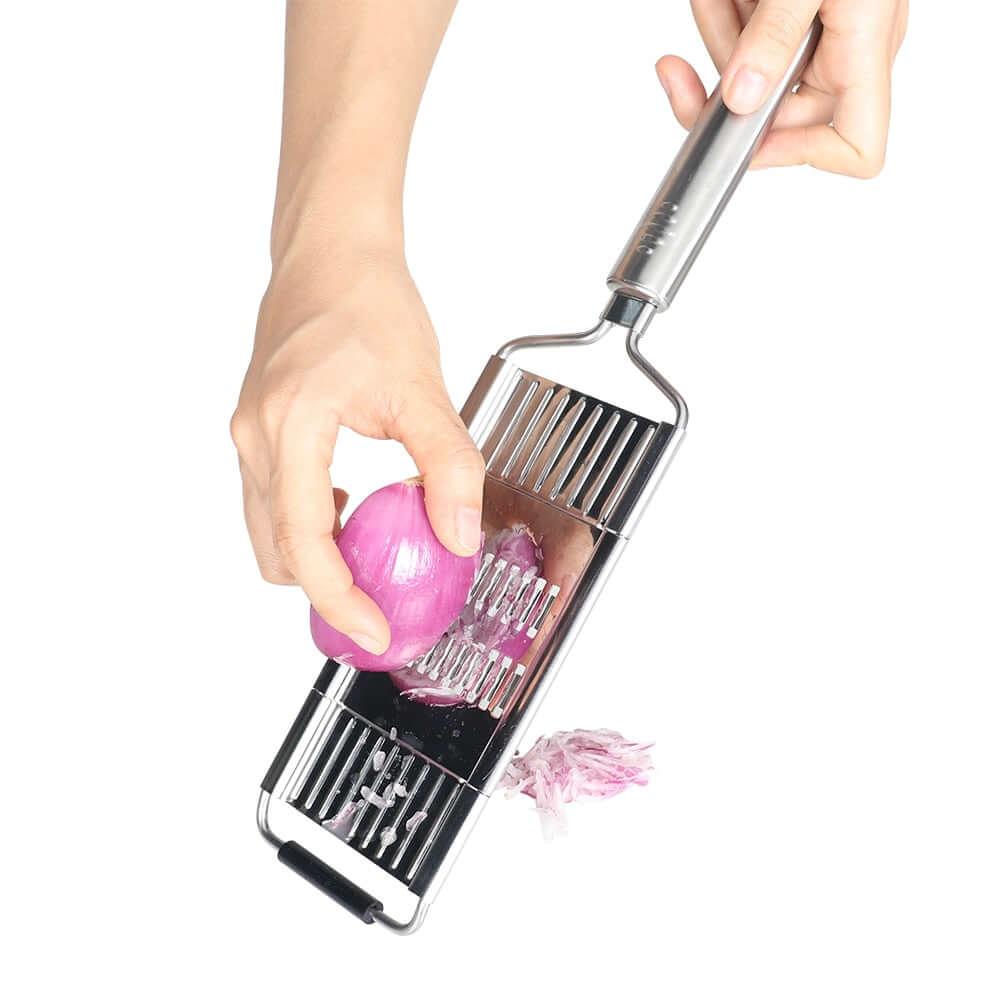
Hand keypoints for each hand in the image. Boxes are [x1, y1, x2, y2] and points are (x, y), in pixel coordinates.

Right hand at [230, 250, 484, 654]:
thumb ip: (448, 465)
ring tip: (372, 559)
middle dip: (327, 591)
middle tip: (382, 605)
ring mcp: (248, 434)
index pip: (305, 543)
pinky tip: (352, 511)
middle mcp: (255, 437)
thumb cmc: (368, 303)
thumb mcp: (423, 388)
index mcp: (290, 428)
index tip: (373, 632)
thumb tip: (458, 537)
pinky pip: (273, 503)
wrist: (331, 252)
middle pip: (277, 552)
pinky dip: (310, 526)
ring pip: (269, 532)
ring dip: (316, 559)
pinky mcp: (257, 430)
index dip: (339, 600)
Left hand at [657, 0, 907, 176]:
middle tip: (682, 65)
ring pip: (749, 72)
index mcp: (867, 51)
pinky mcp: (792, 12)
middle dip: (725, 78)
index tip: (748, 137)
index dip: (801, 157)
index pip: (855, 149)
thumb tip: (741, 97)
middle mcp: (847, 51)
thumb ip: (776, 34)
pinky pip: (745, 33)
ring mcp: (820, 32)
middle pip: (774, 111)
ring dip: (716, 33)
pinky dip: (723, 10)